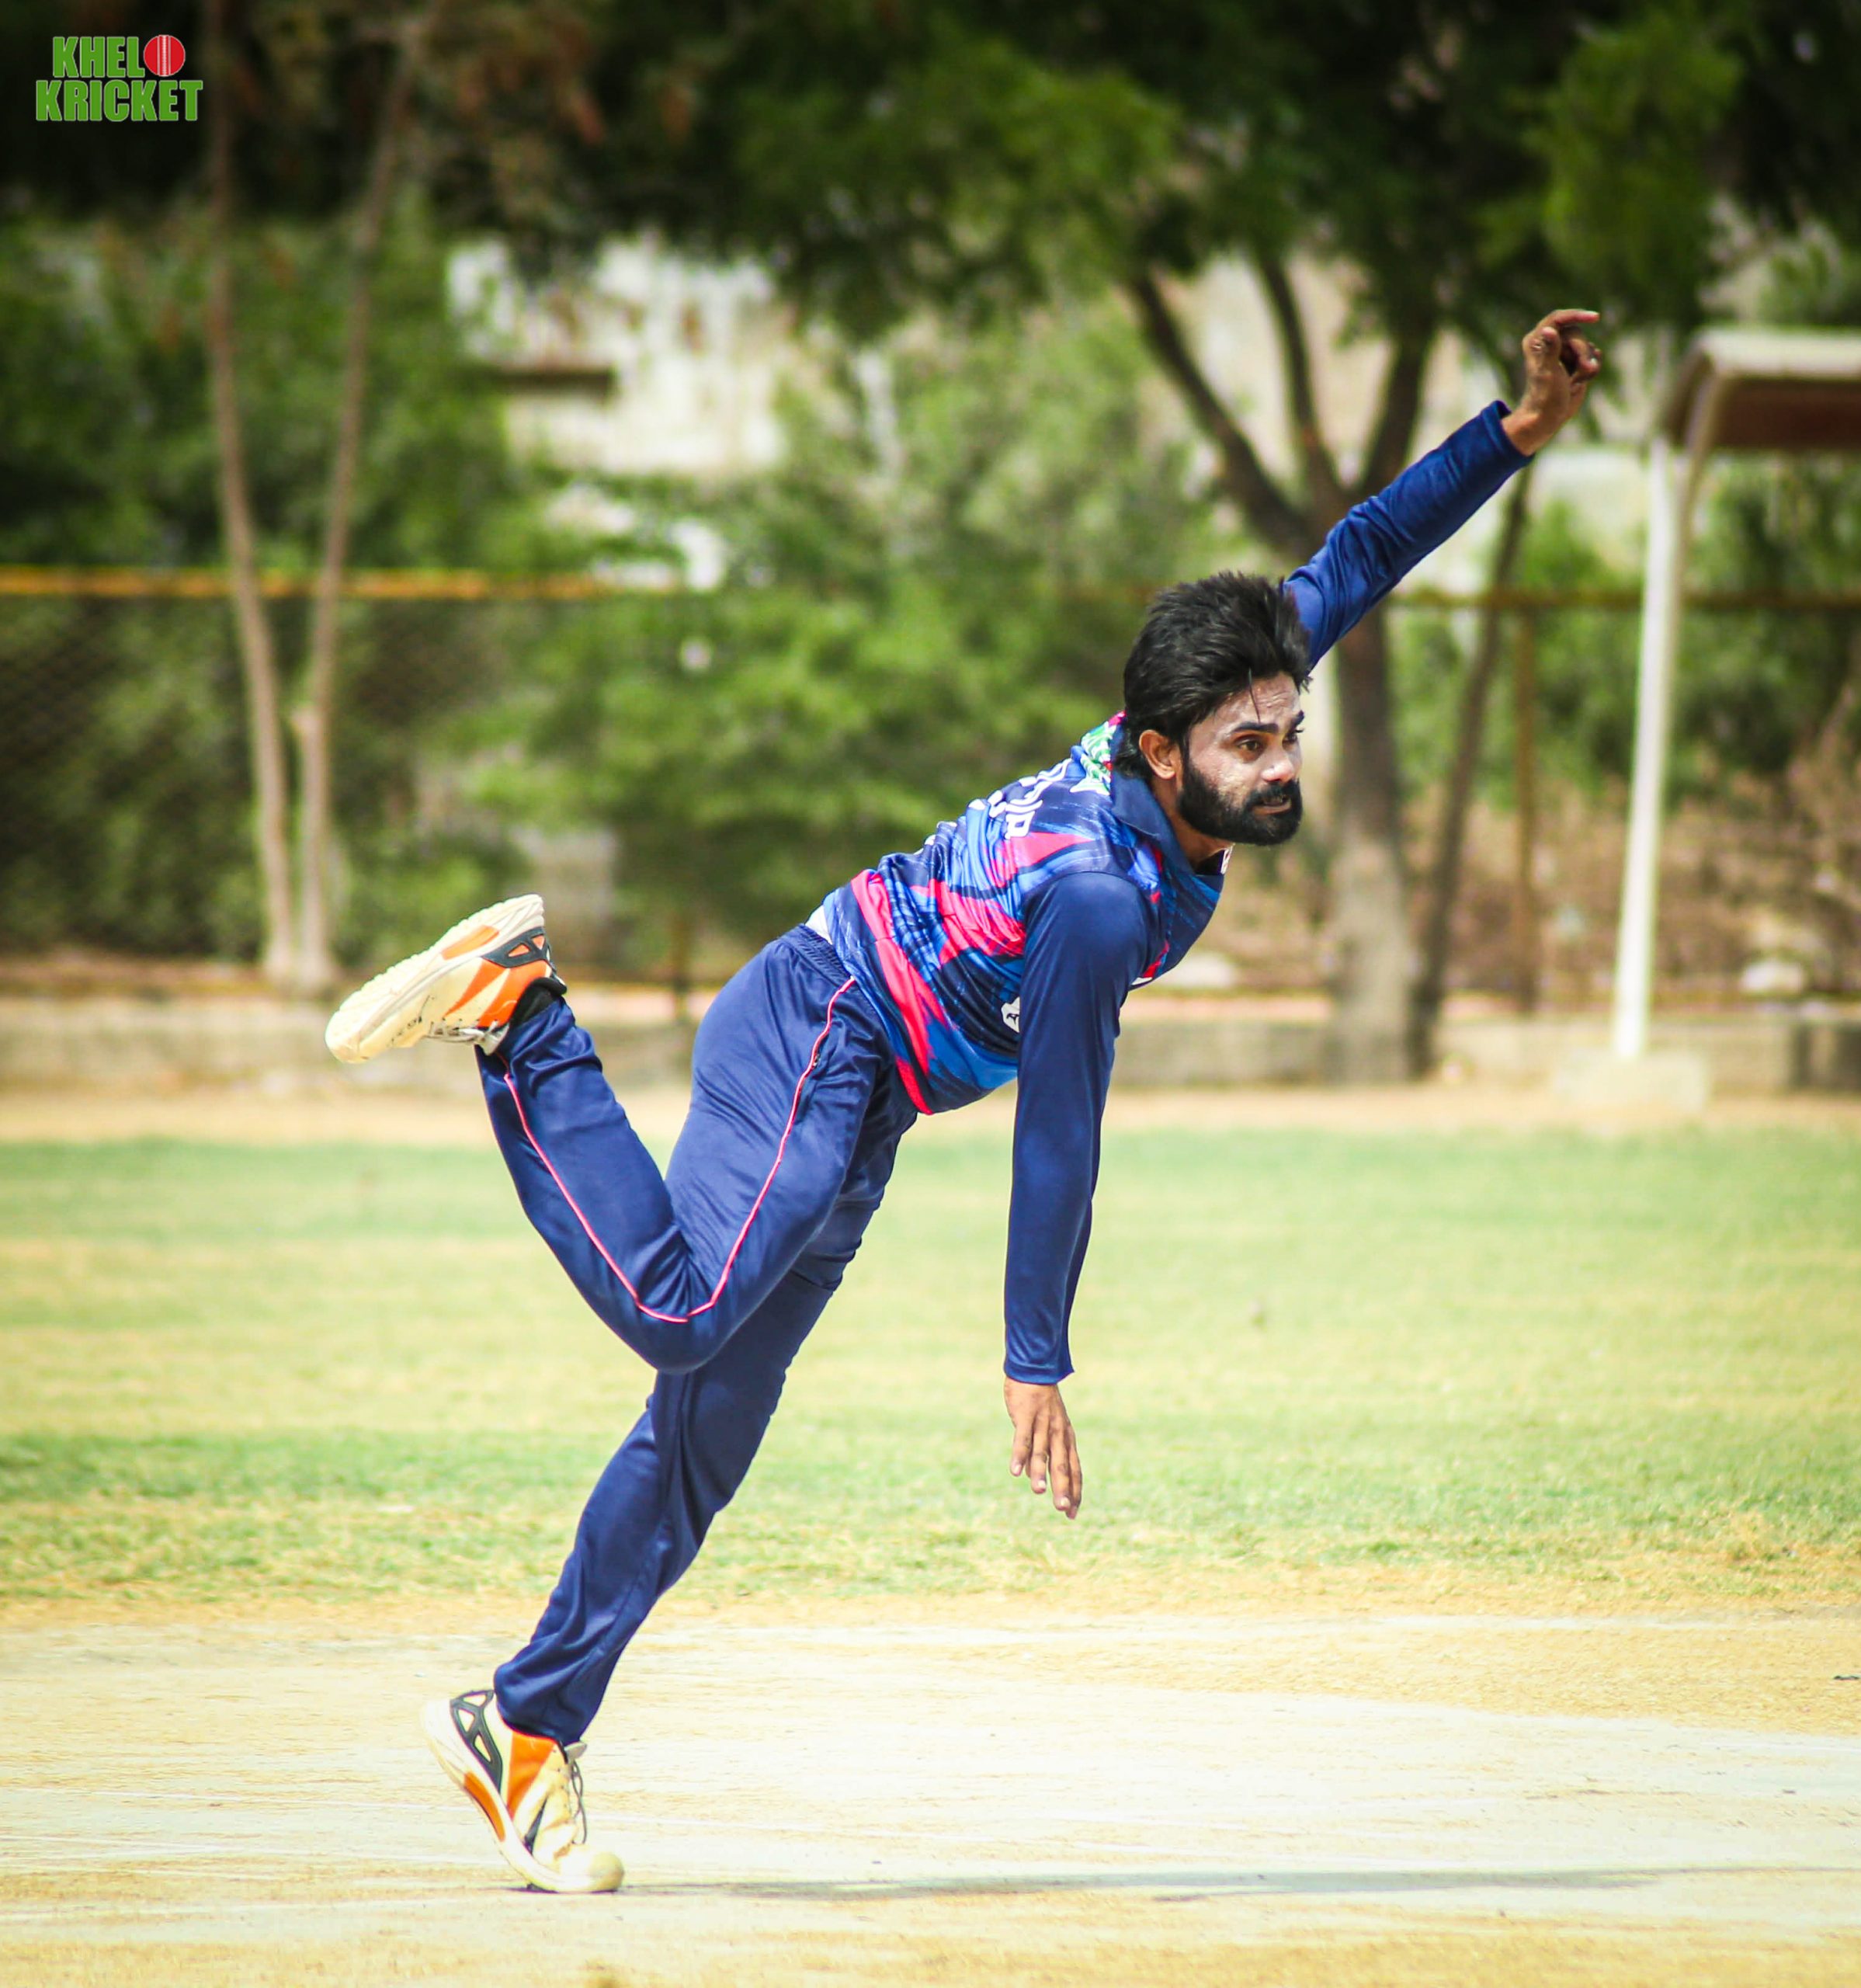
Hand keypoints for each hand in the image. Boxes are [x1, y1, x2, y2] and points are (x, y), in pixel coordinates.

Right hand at [1004, 1377, 1081, 1519]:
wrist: (1034, 1369)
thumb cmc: (1039, 1402)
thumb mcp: (1044, 1428)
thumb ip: (1040, 1452)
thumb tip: (1029, 1475)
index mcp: (1066, 1439)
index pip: (1074, 1469)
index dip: (1074, 1491)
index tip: (1072, 1514)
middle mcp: (1058, 1434)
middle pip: (1062, 1464)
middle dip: (1062, 1487)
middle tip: (1062, 1508)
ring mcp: (1042, 1425)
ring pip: (1042, 1453)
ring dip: (1040, 1473)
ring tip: (1038, 1492)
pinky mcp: (1026, 1416)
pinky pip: (1022, 1439)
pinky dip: (1019, 1455)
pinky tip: (1014, 1471)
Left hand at [1501, 308, 1602, 455]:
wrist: (1548, 417)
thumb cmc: (1544, 397)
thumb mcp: (1548, 372)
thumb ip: (1551, 350)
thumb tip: (1550, 330)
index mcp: (1537, 341)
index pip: (1558, 319)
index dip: (1577, 315)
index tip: (1595, 318)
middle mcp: (1549, 343)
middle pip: (1576, 333)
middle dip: (1582, 351)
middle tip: (1582, 370)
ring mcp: (1563, 352)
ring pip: (1586, 345)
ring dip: (1587, 363)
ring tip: (1576, 382)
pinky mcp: (1574, 362)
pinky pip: (1592, 356)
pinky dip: (1591, 369)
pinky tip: (1580, 381)